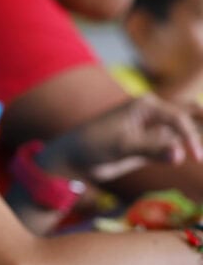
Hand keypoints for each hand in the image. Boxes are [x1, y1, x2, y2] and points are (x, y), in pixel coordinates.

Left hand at [44, 94, 202, 182]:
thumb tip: (179, 155)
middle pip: (191, 112)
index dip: (190, 137)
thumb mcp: (121, 147)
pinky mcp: (152, 145)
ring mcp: (154, 130)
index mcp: (146, 105)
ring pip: (187, 128)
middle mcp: (154, 114)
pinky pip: (177, 144)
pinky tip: (200, 155)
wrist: (74, 158)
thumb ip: (151, 149)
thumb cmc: (93, 146)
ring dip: (199, 133)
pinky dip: (190, 146)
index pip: (179, 118)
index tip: (195, 158)